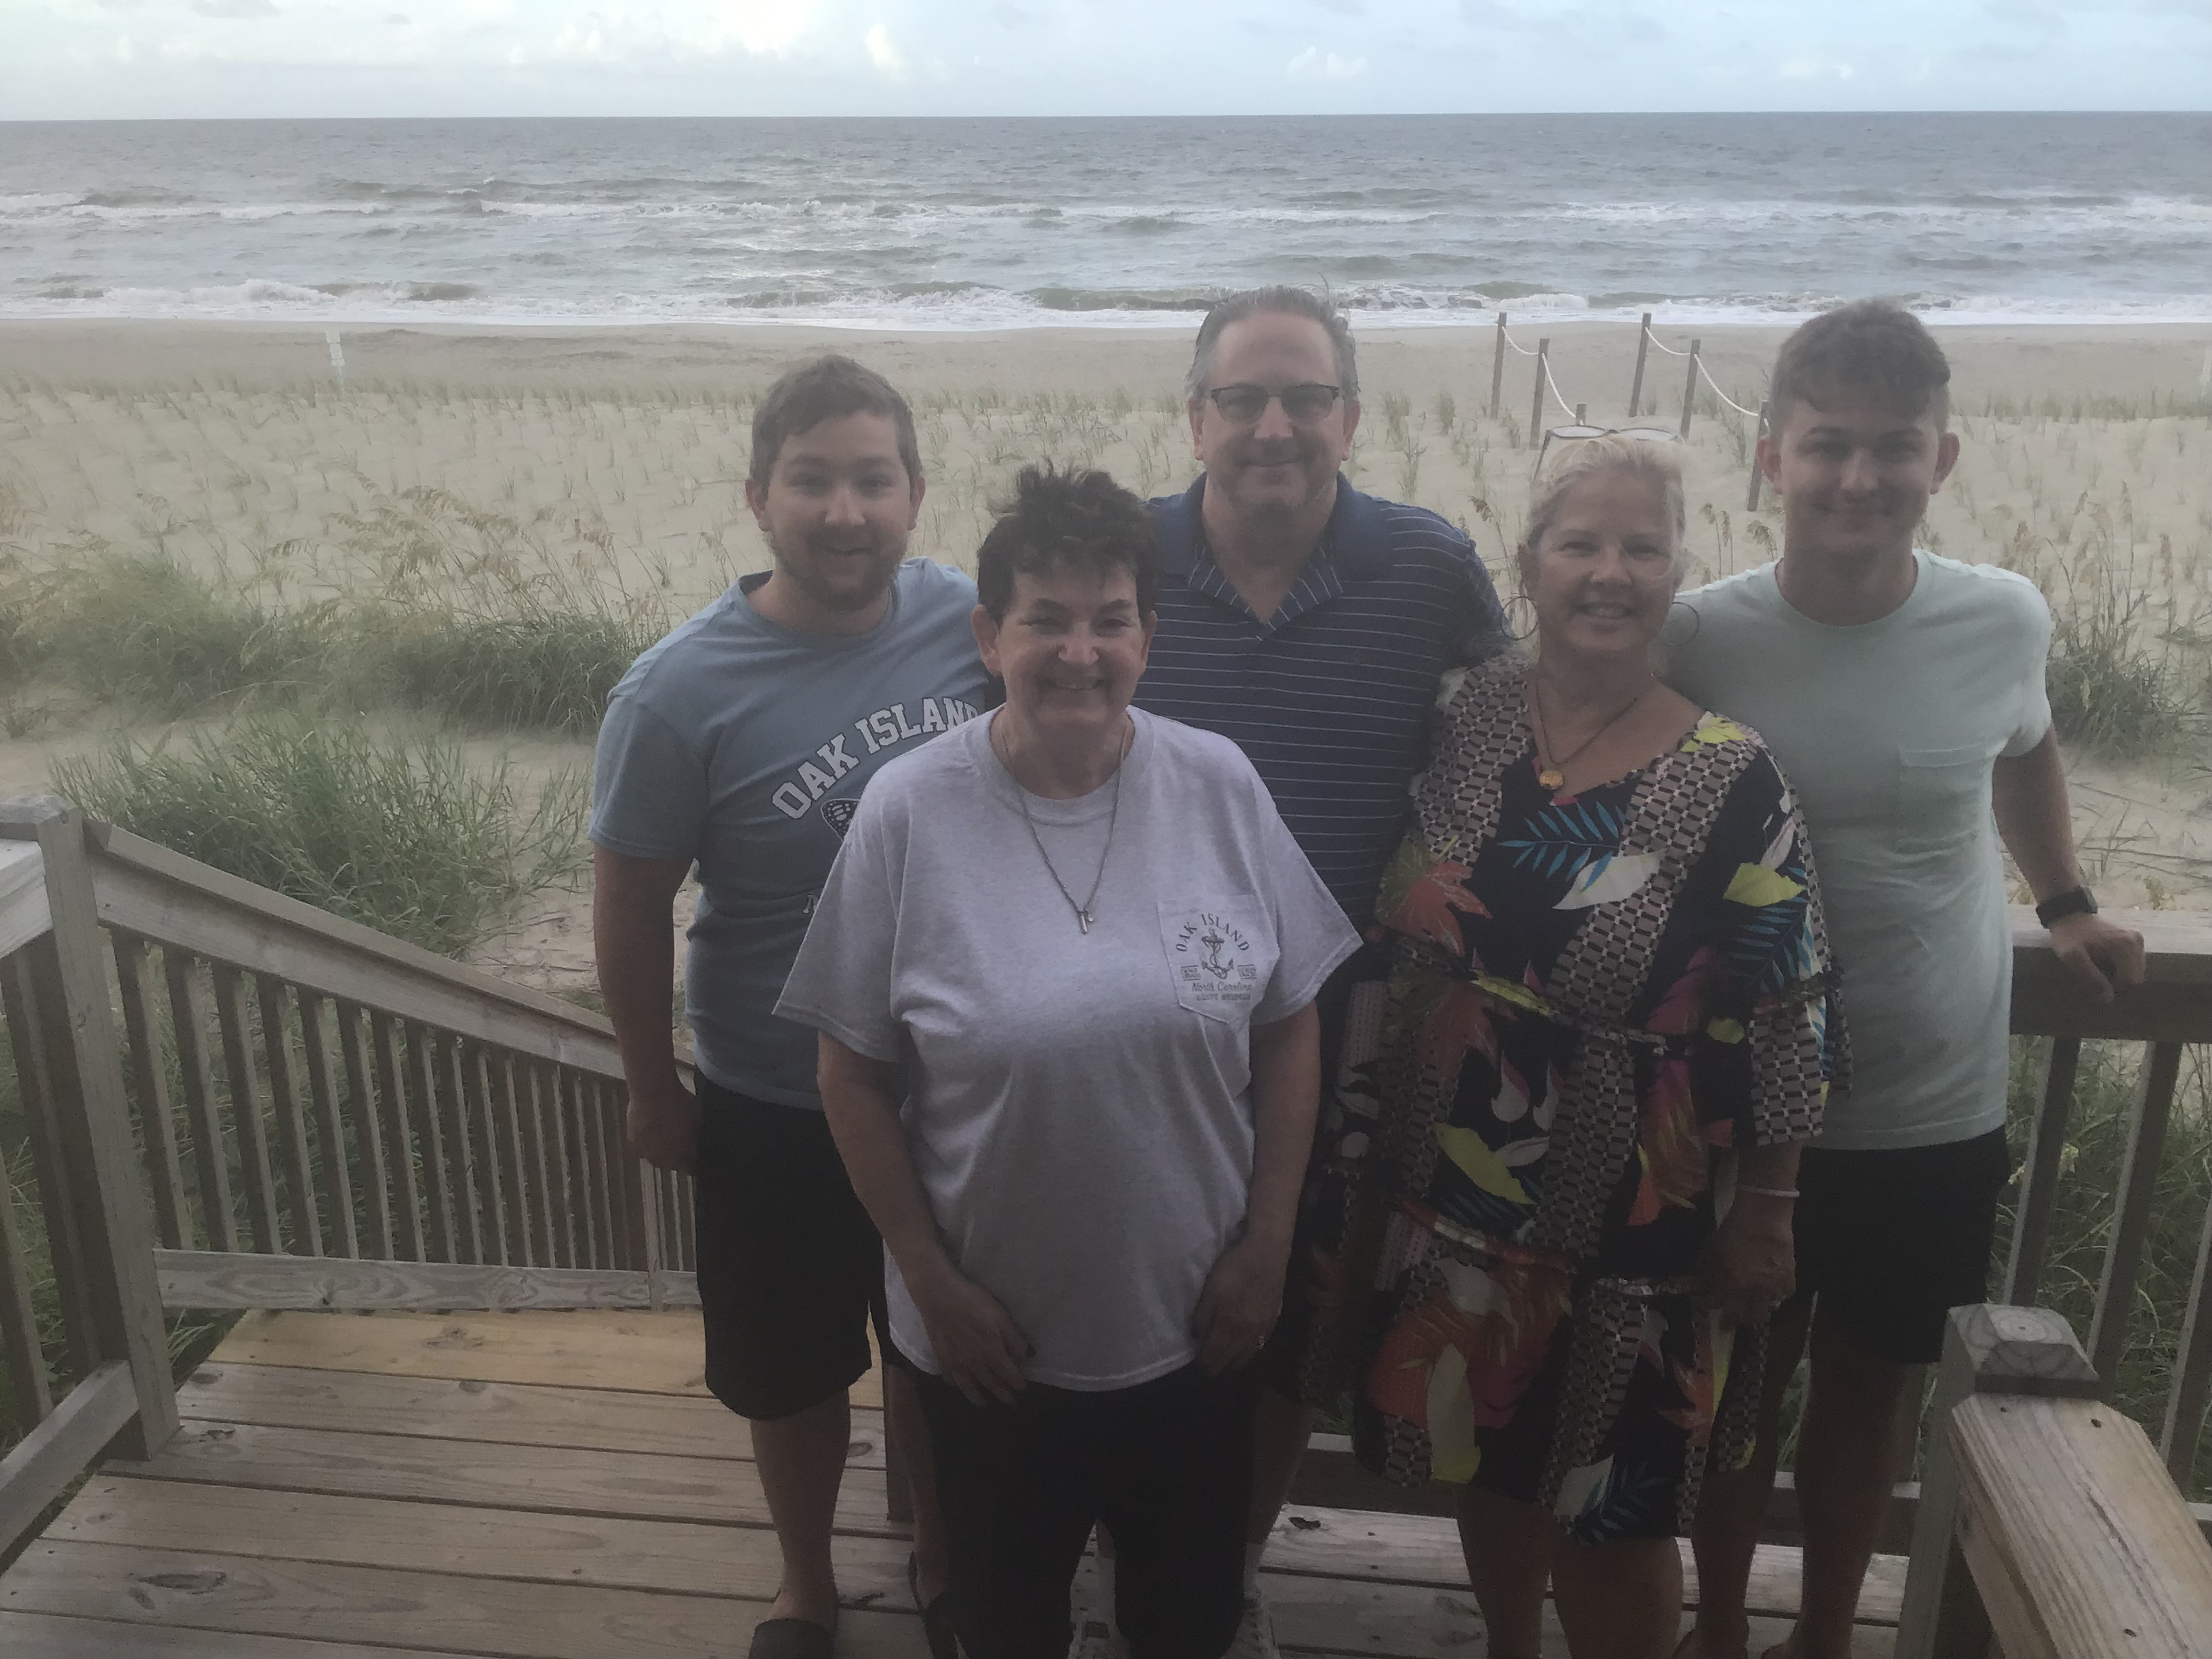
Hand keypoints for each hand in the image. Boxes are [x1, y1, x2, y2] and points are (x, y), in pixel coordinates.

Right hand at [625, 1073, 699, 1173]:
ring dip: (660, 1147)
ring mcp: (645, 1152)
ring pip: (655, 1154)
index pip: (689, 1168)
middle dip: (675, 1154)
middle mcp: (661, 1161)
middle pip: (670, 1163)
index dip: (692, 1160)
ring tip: (664, 1131)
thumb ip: (695, 1138)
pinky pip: (642, 1144)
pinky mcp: (632, 1141)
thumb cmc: (680, 1105)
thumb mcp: (697, 1122)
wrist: (653, 1092)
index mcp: (680, 1158)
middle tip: (679, 1139)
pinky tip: (651, 1126)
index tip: (694, 1152)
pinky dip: (647, 1138)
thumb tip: (694, 1145)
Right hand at [906, 1259, 1029, 1406]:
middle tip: (1011, 1404)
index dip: (1017, 1383)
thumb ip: (1013, 1338)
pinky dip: (956, 1385)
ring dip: (979, 1397)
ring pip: (969, 1387)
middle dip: (1003, 1395)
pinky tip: (958, 1385)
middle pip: (991, 1384)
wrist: (938, 1296)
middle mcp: (974, 1364)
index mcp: (991, 1353)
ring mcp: (956, 1362)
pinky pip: (950, 1377)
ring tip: (984, 1405)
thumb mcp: (1000, 1315)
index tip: (1022, 1389)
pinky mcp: (941, 1357)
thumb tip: (1024, 1357)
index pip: (1008, 1374)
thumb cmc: (972, 1302)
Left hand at [1193, 1234, 1287, 1375]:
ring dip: (1235, 1362)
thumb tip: (1198, 1336)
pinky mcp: (1273, 1319)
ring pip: (1247, 1355)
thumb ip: (1204, 1315)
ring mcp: (1262, 1328)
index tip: (1199, 1367)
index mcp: (1230, 1325)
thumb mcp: (1212, 1289)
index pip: (1215, 1353)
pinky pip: (1260, 1345)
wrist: (1267, 1253)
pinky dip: (1250, 1352)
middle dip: (1218, 1365)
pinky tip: (1246, 1351)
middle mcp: (1247, 1332)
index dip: (1206, 1362)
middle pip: (1231, 1358)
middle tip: (1209, 1370)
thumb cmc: (1235, 1267)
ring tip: (1226, 1364)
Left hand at [1704, 1196, 1794, 1326]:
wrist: (1763, 1216)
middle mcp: (1751, 1290)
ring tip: (1750, 1308)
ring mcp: (1771, 1287)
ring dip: (1755, 1311)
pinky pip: (1783, 1297)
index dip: (1709, 1305)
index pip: (1716, 1304)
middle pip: (1742, 1317)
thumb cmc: (1733, 1229)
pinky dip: (1776, 1297)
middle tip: (1729, 1320)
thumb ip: (1707, 1270)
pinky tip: (1771, 1293)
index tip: (1706, 1305)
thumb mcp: (1711, 1249)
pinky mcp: (1788, 1280)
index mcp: (1729, 1282)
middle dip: (1733, 1320)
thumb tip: (1701, 1284)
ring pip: (1764, 1312)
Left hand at [2047, 912, 2145, 1004]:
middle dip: (2116, 980)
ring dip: (2117, 974)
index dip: (2114, 986)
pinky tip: (2104, 960)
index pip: (2131, 981)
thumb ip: (2091, 978)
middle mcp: (2137, 942)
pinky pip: (2131, 964)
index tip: (2095, 978)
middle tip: (2095, 971)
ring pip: (2134, 972)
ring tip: (2098, 964)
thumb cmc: (2069, 936)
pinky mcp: (2134, 941)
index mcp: (2127, 945)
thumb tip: (2108, 999)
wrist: (2069, 916)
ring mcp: (2138, 941)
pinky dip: (2118, 967)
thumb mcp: (2073, 957)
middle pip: (2135, 977)